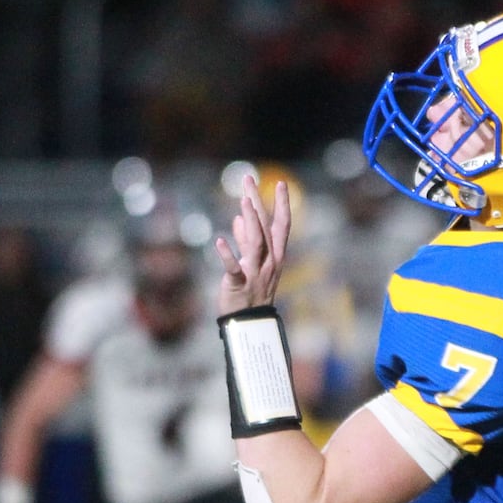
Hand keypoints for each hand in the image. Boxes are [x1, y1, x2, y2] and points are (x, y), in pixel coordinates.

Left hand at [215, 175, 290, 315]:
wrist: (249, 323)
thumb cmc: (251, 292)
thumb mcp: (252, 263)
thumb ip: (246, 241)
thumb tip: (238, 218)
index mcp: (275, 256)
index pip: (282, 225)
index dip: (282, 204)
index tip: (281, 183)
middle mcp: (270, 262)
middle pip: (266, 227)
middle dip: (258, 201)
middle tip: (248, 179)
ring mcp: (256, 273)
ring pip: (256, 243)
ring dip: (250, 221)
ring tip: (243, 200)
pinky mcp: (239, 285)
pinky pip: (234, 269)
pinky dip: (228, 256)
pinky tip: (220, 242)